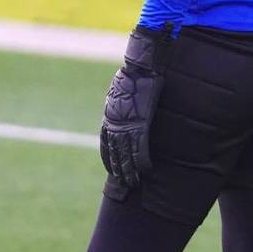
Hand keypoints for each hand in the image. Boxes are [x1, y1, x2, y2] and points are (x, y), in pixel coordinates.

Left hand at [99, 24, 174, 188]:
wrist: (139, 68)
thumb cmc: (131, 76)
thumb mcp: (118, 92)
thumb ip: (120, 105)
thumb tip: (124, 107)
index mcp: (109, 119)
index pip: (106, 146)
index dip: (110, 159)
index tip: (113, 169)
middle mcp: (114, 126)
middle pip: (115, 154)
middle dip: (120, 170)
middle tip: (125, 183)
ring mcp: (127, 126)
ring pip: (126, 155)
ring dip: (130, 171)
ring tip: (134, 182)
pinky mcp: (140, 125)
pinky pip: (140, 148)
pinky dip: (142, 161)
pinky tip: (146, 169)